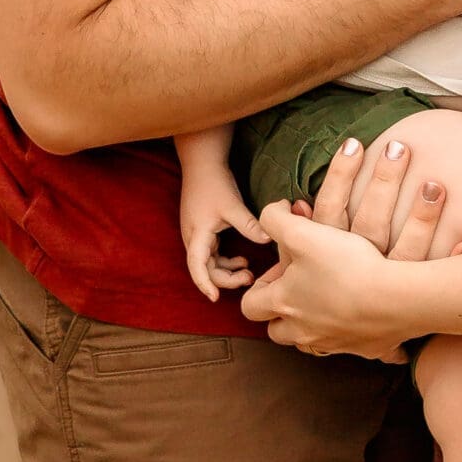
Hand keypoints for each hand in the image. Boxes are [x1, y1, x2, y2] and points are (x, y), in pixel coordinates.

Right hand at [179, 164, 269, 302]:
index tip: (215, 298)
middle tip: (248, 279)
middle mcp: (193, 238)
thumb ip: (249, 225)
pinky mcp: (203, 230)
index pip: (196, 267)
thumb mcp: (233, 206)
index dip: (205, 284)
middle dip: (225, 279)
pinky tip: (242, 259)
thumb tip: (268, 241)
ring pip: (209, 263)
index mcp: (197, 235)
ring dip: (226, 270)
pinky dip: (225, 260)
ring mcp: (197, 235)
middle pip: (204, 269)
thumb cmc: (214, 184)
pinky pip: (212, 254)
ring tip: (248, 271)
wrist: (203, 163)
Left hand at [240, 203, 413, 359]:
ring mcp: (332, 345)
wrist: (397, 299)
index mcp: (284, 305)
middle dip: (283, 313)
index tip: (280, 270)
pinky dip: (352, 334)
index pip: (249, 306)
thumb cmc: (346, 265)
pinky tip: (367, 316)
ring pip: (310, 343)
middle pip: (277, 332)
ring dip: (313, 325)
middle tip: (302, 288)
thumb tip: (273, 212)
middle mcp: (303, 332)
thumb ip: (275, 220)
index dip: (258, 287)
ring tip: (330, 301)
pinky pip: (351, 347)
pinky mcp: (363, 350)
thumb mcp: (302, 232)